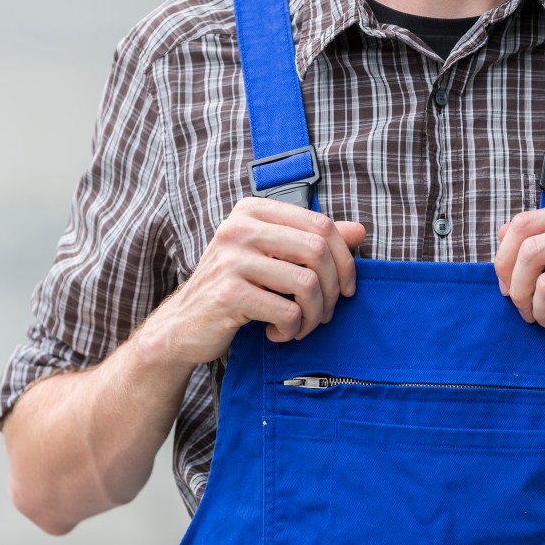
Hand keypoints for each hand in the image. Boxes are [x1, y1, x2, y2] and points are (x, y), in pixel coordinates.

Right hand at [141, 198, 365, 365]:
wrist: (184, 324)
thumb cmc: (236, 289)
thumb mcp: (273, 259)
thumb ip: (313, 242)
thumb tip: (360, 231)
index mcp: (253, 211)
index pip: (320, 225)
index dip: (344, 260)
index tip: (345, 289)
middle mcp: (239, 228)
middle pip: (318, 252)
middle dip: (332, 290)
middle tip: (325, 313)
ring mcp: (231, 260)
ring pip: (307, 284)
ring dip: (313, 315)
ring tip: (301, 326)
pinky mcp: (228, 294)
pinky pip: (287, 312)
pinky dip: (291, 330)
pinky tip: (277, 333)